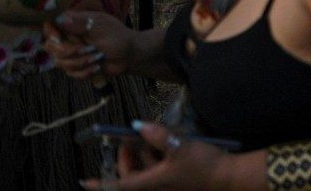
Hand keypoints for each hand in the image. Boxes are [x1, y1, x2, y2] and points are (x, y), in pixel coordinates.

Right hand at [43, 10, 132, 79]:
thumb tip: (60, 18)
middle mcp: (69, 38)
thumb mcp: (101, 28)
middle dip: (68, 52)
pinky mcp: (76, 67)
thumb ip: (81, 24)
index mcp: (75, 23)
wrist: (129, 56)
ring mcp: (71, 54)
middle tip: (86, 49)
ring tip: (98, 57)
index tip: (58, 39)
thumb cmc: (118, 37)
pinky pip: (70, 73)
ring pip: (60, 62)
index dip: (50, 32)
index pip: (51, 24)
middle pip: (51, 46)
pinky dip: (85, 72)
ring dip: (81, 62)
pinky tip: (97, 67)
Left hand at [80, 122, 229, 189]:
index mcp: (151, 182)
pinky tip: (166, 142)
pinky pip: (157, 169)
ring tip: (152, 135)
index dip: (99, 183)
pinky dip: (156, 156)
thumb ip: (159, 135)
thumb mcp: (181, 146)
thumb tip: (138, 125)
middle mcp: (155, 186)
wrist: (227, 176)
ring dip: (144, 153)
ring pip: (144, 170)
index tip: (83, 181)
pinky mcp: (175, 179)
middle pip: (130, 174)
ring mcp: (166, 183)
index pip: (118, 185)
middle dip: (127, 156)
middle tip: (130, 137)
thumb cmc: (203, 165)